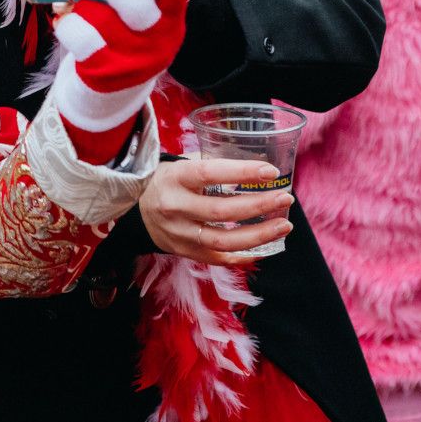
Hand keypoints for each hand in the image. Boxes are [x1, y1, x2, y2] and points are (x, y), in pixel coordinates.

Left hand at [48, 0, 189, 163]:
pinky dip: (66, 25)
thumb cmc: (109, 14)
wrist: (117, 76)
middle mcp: (157, 33)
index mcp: (166, 5)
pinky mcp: (107, 73)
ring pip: (103, 25)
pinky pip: (81, 44)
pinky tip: (63, 17)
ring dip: (79, 5)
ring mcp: (133, 57)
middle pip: (138, 7)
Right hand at [139, 158, 295, 264]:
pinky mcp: (185, 252)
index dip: (242, 172)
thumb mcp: (180, 164)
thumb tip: (256, 165)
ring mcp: (179, 233)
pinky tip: (265, 246)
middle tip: (285, 198)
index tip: (270, 172)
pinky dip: (244, 255)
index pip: (210, 173)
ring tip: (283, 226)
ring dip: (259, 235)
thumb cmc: (166, 181)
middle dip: (259, 205)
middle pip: (222, 210)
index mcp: (175, 177)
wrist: (135, 210)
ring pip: (224, 240)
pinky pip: (219, 257)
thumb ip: (212, 164)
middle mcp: (175, 207)